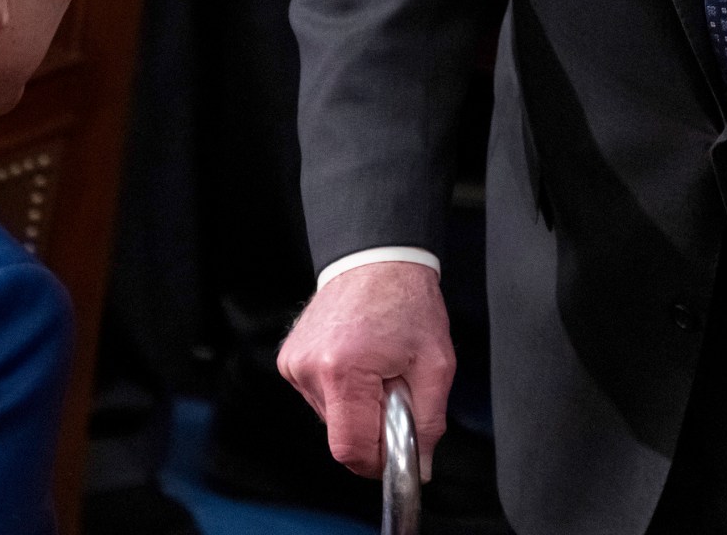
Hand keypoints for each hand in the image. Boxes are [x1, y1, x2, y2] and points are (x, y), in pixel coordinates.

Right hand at [277, 261, 453, 478]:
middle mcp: (310, 369)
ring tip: (379, 369)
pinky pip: (321, 398)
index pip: (351, 448)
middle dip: (374, 427)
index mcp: (344, 370)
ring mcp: (295, 365)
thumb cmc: (407, 302)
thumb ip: (429, 422)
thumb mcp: (436, 364)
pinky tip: (359, 363)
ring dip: (359, 408)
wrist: (377, 259)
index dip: (378, 460)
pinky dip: (344, 392)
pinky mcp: (290, 361)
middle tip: (396, 391)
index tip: (399, 450)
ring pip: (331, 419)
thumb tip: (420, 466)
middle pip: (341, 436)